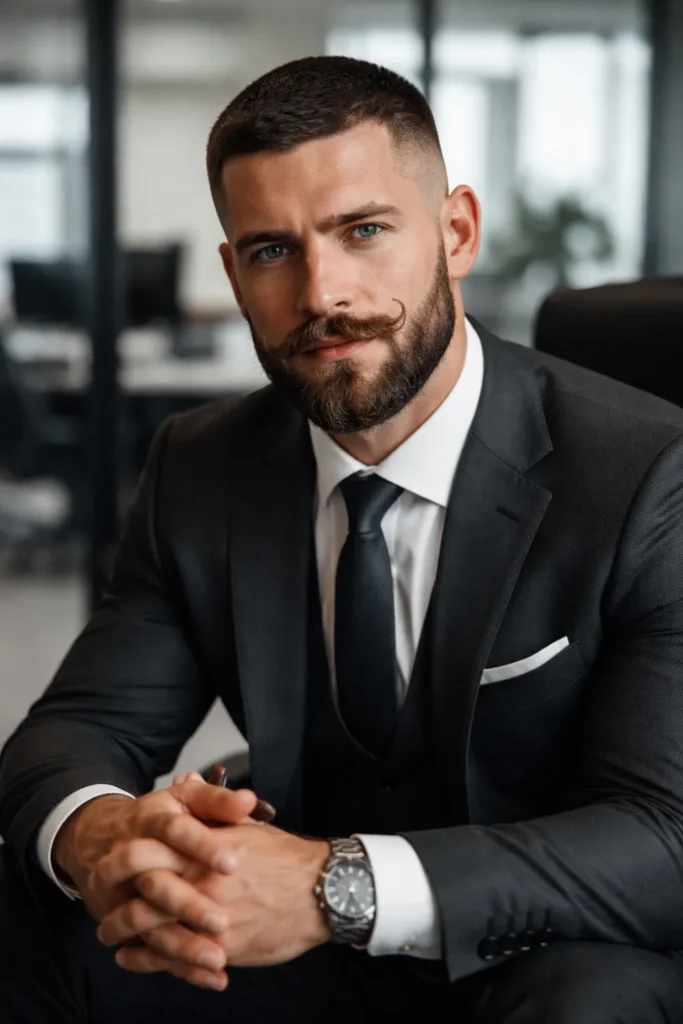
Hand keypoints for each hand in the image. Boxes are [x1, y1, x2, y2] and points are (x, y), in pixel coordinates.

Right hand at [53, 773, 261, 987]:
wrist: (98, 837)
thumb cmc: (157, 818)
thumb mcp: (184, 802)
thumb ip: (217, 801)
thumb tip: (249, 801)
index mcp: (149, 821)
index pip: (174, 831)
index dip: (201, 846)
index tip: (232, 863)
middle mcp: (127, 856)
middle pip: (154, 882)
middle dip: (187, 903)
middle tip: (222, 921)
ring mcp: (118, 893)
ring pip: (145, 923)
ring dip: (181, 943)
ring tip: (218, 957)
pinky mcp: (117, 921)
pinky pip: (144, 949)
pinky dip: (175, 965)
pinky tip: (211, 977)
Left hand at [95, 819, 331, 986]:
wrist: (322, 892)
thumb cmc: (285, 858)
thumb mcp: (245, 826)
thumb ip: (212, 808)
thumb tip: (188, 781)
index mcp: (204, 851)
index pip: (147, 852)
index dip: (121, 858)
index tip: (107, 860)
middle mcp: (202, 884)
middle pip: (140, 893)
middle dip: (113, 897)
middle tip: (100, 899)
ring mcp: (209, 920)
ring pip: (151, 931)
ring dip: (123, 933)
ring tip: (109, 933)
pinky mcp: (220, 950)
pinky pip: (172, 960)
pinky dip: (146, 961)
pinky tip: (132, 957)